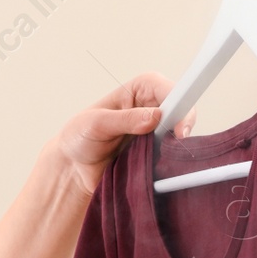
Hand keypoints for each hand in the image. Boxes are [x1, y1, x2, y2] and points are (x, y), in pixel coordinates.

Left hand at [53, 72, 197, 200]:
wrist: (73, 167)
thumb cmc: (79, 137)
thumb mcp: (96, 124)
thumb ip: (124, 119)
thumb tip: (155, 117)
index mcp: (140, 90)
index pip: (169, 89)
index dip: (178, 105)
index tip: (178, 127)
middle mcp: (154, 107)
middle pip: (183, 112)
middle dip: (182, 127)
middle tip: (175, 144)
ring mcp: (157, 131)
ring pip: (180, 136)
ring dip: (173, 148)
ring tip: (156, 157)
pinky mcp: (156, 153)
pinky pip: (171, 157)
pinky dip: (167, 163)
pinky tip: (157, 168)